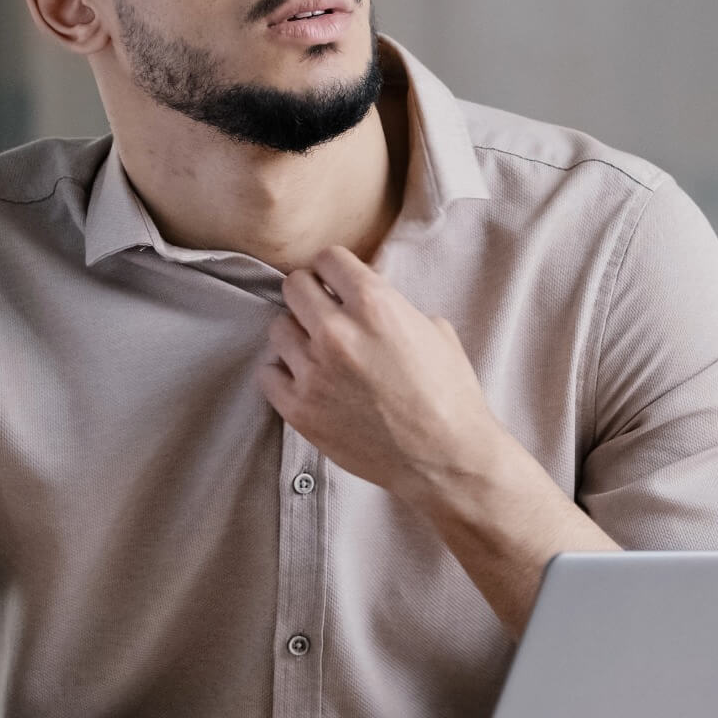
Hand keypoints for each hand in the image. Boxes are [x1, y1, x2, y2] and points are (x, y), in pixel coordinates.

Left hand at [257, 244, 506, 501]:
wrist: (447, 459)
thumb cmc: (449, 395)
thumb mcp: (434, 329)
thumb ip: (392, 304)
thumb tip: (364, 295)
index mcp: (375, 304)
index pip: (327, 258)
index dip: (335, 269)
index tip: (338, 283)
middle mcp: (337, 332)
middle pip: (294, 286)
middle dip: (311, 295)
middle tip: (325, 313)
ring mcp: (313, 372)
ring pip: (277, 328)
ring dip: (297, 335)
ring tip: (319, 351)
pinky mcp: (299, 410)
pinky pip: (268, 373)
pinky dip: (284, 374)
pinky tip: (307, 380)